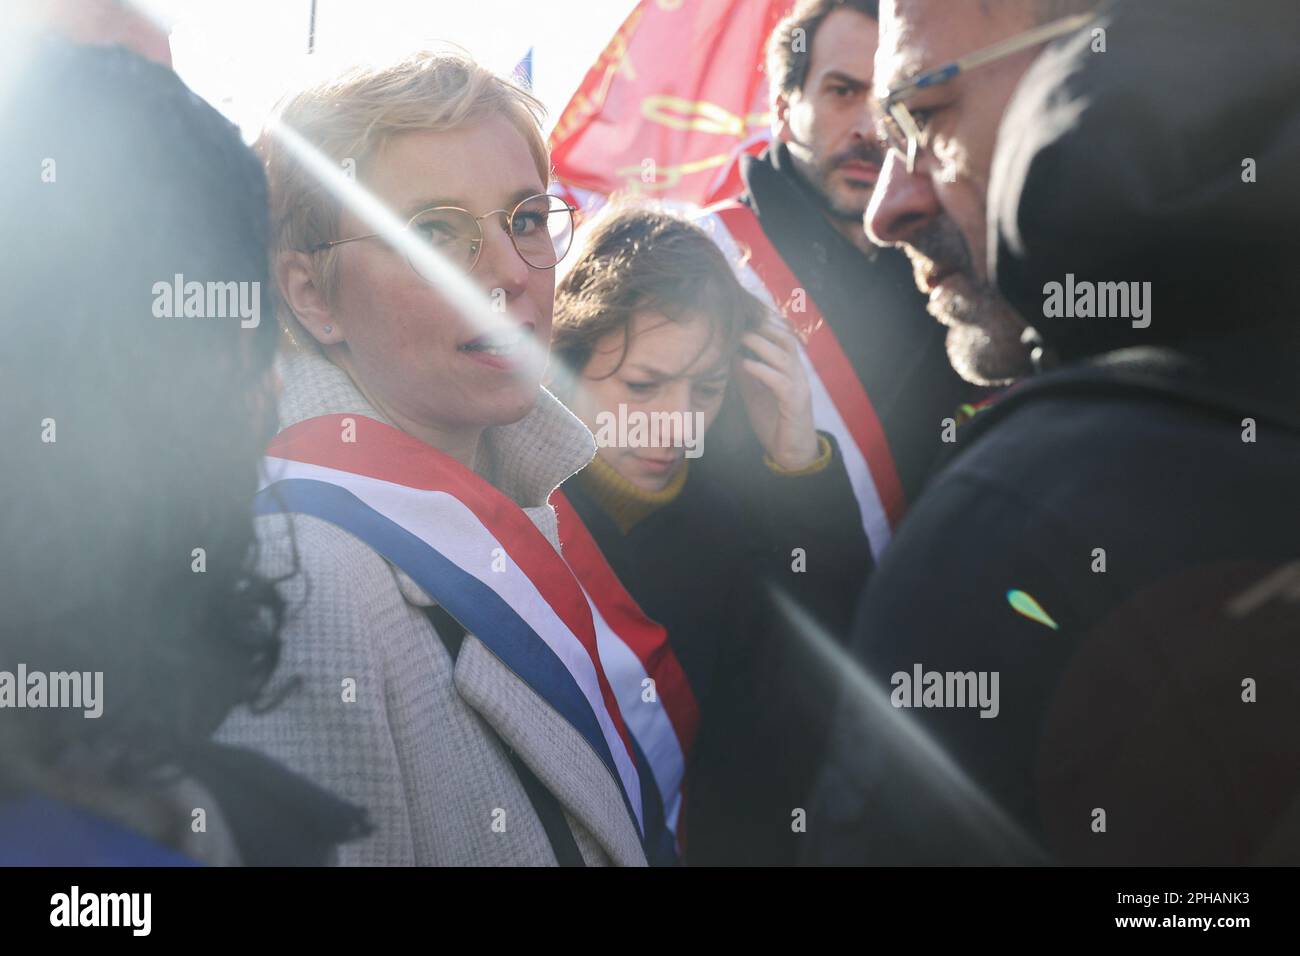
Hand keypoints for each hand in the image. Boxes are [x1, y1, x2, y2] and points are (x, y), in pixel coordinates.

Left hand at [733, 314, 819, 470]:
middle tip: (739, 320)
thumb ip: (746, 375)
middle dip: (763, 326)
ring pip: (783, 356)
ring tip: (740, 337)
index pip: (780, 336)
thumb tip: (730, 355)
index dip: (763, 323)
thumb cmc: (774, 423)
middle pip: (785, 338)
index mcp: (789, 369)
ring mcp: (799, 387)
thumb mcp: (755, 394)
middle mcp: (797, 373)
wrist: (791, 453)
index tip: (741, 315)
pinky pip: (780, 381)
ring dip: (760, 344)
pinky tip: (745, 365)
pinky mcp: (795, 403)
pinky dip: (762, 370)